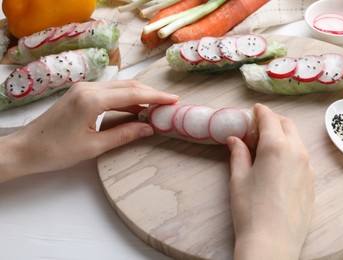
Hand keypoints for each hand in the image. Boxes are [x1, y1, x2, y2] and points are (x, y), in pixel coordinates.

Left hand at [0, 80, 177, 181]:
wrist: (25, 149)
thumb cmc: (56, 151)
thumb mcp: (94, 147)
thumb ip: (124, 135)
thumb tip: (149, 128)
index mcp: (92, 99)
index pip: (133, 94)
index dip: (156, 97)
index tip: (174, 100)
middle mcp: (88, 87)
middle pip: (128, 86)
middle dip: (150, 93)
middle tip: (169, 103)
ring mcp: (82, 88)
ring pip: (119, 87)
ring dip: (139, 96)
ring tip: (156, 107)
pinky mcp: (79, 93)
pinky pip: (109, 92)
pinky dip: (125, 99)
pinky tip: (135, 109)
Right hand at [227, 103, 314, 259]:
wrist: (272, 242)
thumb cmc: (250, 209)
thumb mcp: (238, 179)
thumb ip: (238, 154)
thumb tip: (234, 140)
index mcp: (276, 147)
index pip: (270, 119)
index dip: (260, 112)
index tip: (254, 110)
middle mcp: (297, 152)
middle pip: (288, 125)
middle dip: (274, 120)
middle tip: (259, 126)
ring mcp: (308, 168)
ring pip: (297, 141)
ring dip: (283, 135)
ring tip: (267, 145)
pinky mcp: (312, 183)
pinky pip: (302, 158)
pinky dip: (291, 151)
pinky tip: (279, 164)